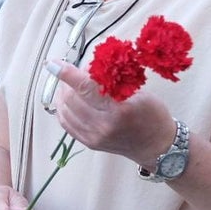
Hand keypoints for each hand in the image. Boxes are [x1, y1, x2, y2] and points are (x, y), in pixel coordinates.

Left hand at [48, 60, 176, 167]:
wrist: (156, 146)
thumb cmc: (152, 115)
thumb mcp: (137, 91)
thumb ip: (111, 81)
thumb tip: (87, 67)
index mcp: (119, 109)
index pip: (86, 87)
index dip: (67, 73)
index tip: (54, 63)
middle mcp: (104, 124)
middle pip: (72, 97)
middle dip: (69, 80)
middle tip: (78, 72)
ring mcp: (94, 136)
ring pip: (65, 110)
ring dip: (64, 93)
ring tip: (72, 85)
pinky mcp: (89, 142)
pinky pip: (66, 123)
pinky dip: (63, 108)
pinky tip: (67, 100)